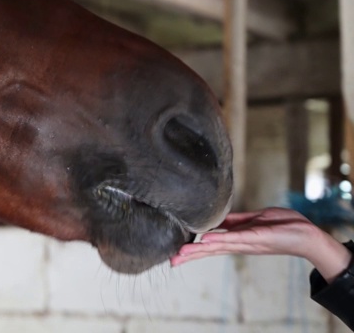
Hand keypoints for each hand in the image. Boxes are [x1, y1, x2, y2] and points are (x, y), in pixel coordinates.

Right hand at [171, 208, 351, 282]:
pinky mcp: (255, 237)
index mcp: (237, 238)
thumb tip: (217, 221)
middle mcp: (238, 244)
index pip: (211, 244)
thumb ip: (236, 220)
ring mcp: (246, 242)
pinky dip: (219, 239)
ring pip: (217, 247)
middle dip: (190, 255)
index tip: (177, 253)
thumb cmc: (284, 225)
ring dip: (198, 250)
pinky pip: (234, 238)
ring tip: (181, 254)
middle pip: (210, 250)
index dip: (194, 248)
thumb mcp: (255, 219)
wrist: (306, 234)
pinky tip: (205, 240)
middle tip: (172, 260)